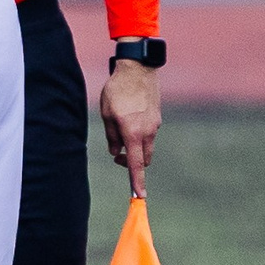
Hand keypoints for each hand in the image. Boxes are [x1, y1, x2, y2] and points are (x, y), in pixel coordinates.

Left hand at [99, 60, 161, 196]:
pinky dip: (139, 136)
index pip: (136, 164)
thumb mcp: (107, 114)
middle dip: (132, 163)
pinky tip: (128, 121)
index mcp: (133, 133)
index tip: (140, 196)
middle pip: (144, 159)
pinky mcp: (157, 117)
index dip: (137, 181)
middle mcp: (148, 132)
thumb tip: (117, 153)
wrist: (138, 69)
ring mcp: (155, 124)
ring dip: (135, 149)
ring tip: (119, 133)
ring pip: (146, 146)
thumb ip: (112, 137)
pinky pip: (148, 134)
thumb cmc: (117, 91)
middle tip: (118, 156)